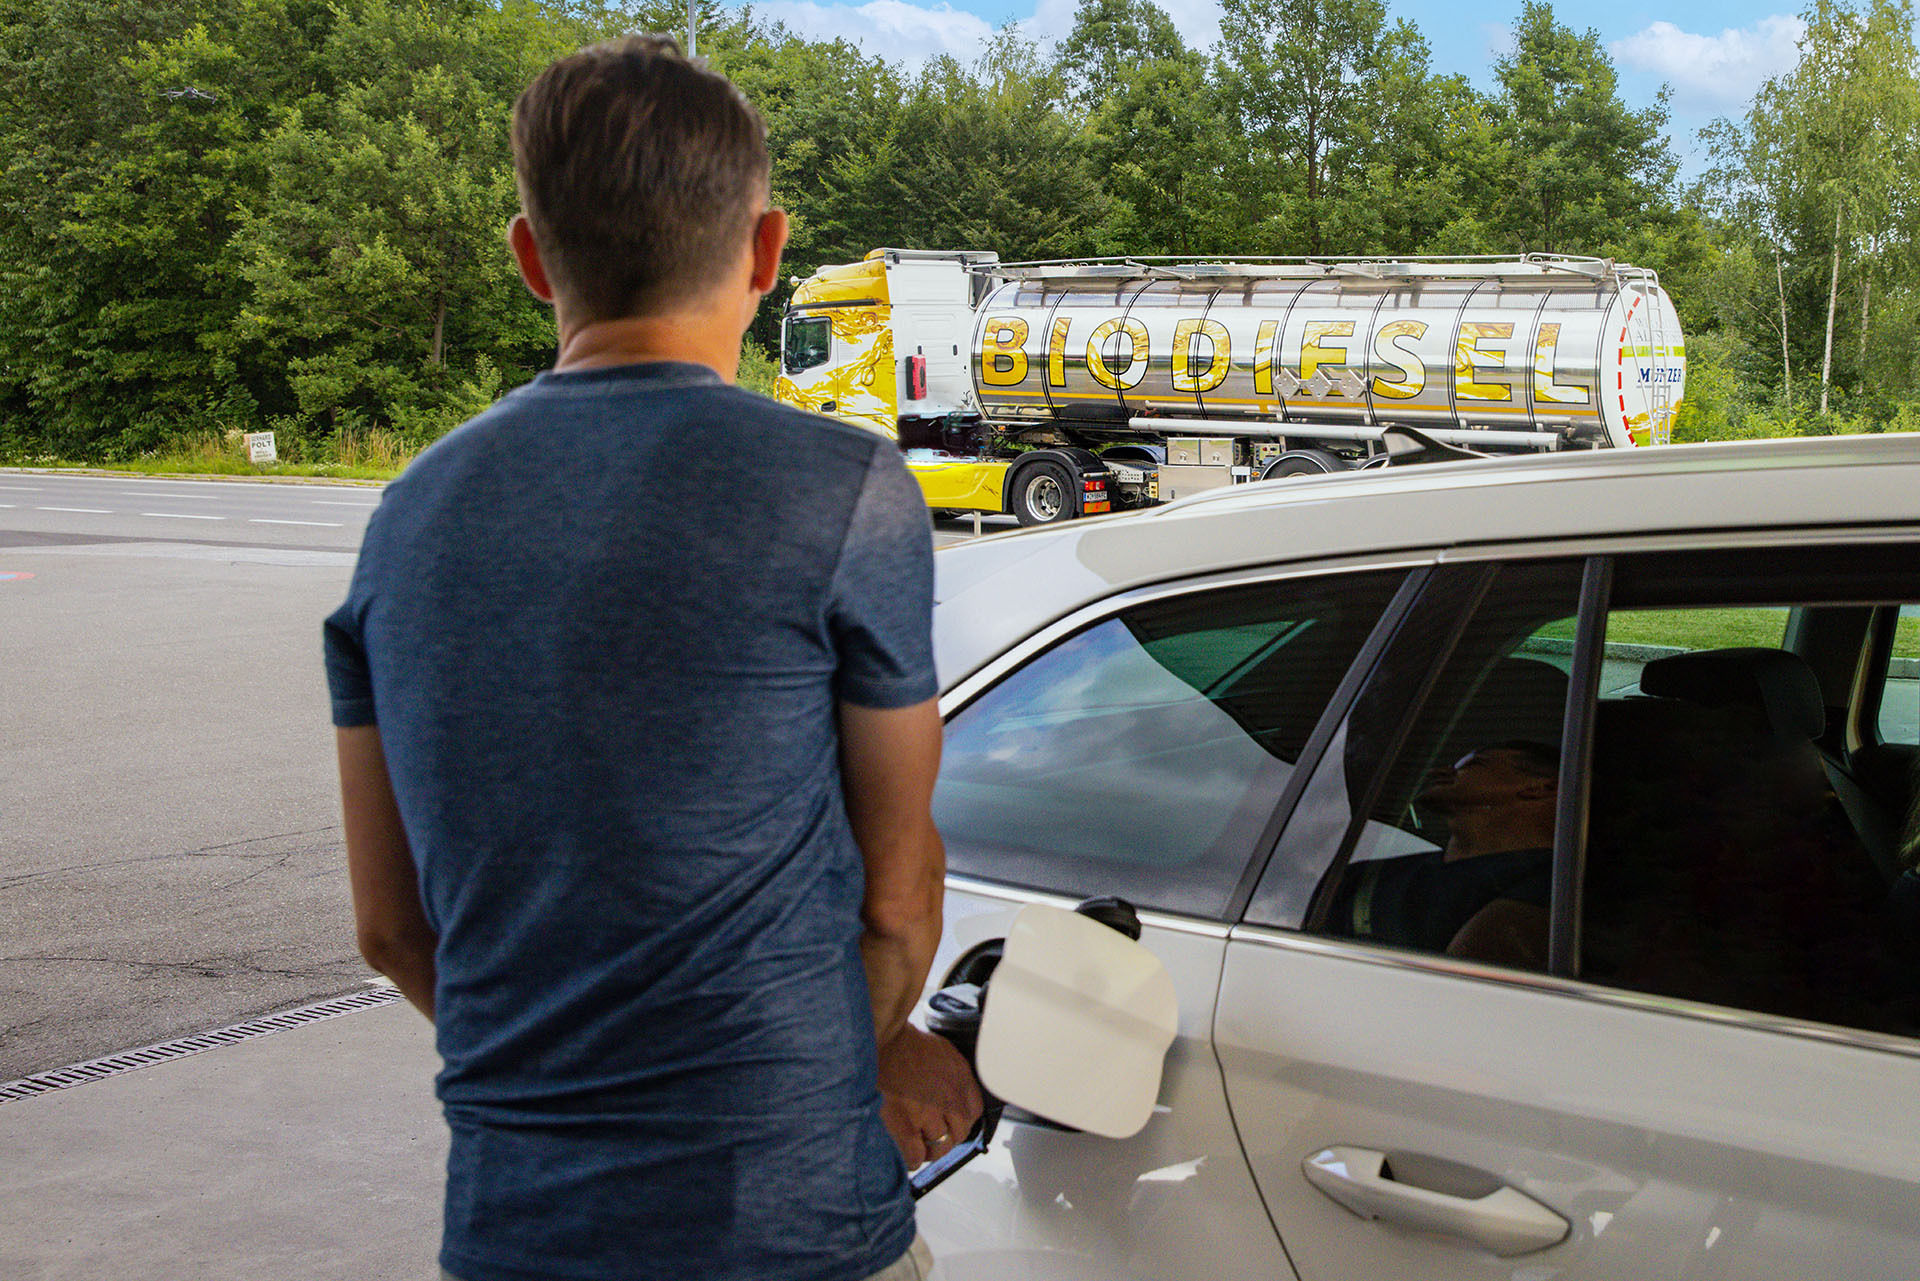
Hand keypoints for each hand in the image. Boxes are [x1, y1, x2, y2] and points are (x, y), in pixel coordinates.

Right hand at [876, 1024, 983, 1168]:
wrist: (879, 1040)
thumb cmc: (904, 1043)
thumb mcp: (942, 1051)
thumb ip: (954, 1073)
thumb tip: (956, 1092)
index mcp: (959, 1077)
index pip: (974, 1112)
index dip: (962, 1120)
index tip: (953, 1123)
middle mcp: (949, 1097)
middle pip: (959, 1133)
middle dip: (948, 1136)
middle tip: (934, 1136)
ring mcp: (927, 1113)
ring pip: (940, 1146)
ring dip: (932, 1149)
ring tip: (920, 1145)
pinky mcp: (905, 1125)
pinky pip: (916, 1155)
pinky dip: (913, 1158)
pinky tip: (908, 1153)